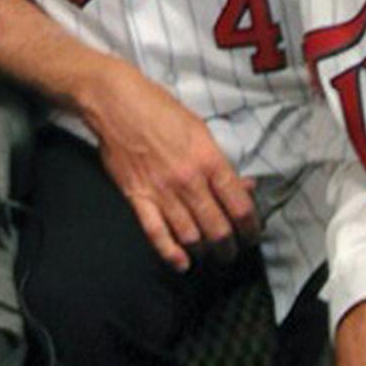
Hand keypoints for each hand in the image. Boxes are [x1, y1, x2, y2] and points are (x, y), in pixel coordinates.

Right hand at [82, 62, 258, 270]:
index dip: (251, 227)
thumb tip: (244, 187)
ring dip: (205, 252)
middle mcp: (188, 180)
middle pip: (218, 228)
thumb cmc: (158, 109)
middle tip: (231, 252)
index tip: (251, 234)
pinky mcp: (136, 196)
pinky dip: (170, 253)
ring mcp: (161, 191)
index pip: (240, 206)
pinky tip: (181, 263)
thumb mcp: (200, 129)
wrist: (115, 102)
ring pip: (191, 236)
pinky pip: (156, 233)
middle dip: (229, 247)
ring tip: (209, 254)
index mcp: (208, 160)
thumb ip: (221, 162)